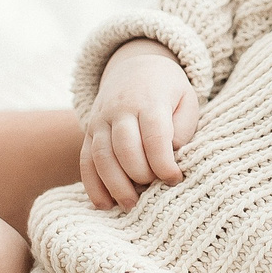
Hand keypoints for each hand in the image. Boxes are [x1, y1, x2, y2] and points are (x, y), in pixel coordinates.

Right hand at [81, 39, 199, 210]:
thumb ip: (183, 129)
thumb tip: (171, 158)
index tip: (174, 179)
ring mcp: (100, 121)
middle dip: (139, 175)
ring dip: (115, 185)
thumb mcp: (186, 101)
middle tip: (153, 193)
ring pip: (101, 156)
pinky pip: (85, 161)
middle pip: (124, 148)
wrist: (135, 67)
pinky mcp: (89, 132)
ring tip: (131, 205)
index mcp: (149, 100)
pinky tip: (104, 205)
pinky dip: (92, 185)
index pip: (153, 135)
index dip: (163, 163)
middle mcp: (120, 109)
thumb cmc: (168, 91)